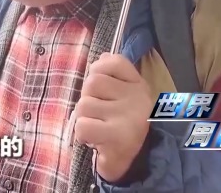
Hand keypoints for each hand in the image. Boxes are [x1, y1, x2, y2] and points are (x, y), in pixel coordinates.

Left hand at [72, 53, 153, 182]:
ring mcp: (129, 117)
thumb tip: (101, 57)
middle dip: (88, 98)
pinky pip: (82, 125)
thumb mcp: (124, 96)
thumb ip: (112, 75)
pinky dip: (83, 134)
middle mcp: (137, 98)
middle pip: (92, 82)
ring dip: (84, 118)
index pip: (113, 61)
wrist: (138, 162)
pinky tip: (95, 139)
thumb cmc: (124, 125)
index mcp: (138, 85)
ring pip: (84, 105)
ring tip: (98, 127)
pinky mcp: (118, 137)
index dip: (99, 70)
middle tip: (99, 114)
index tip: (103, 89)